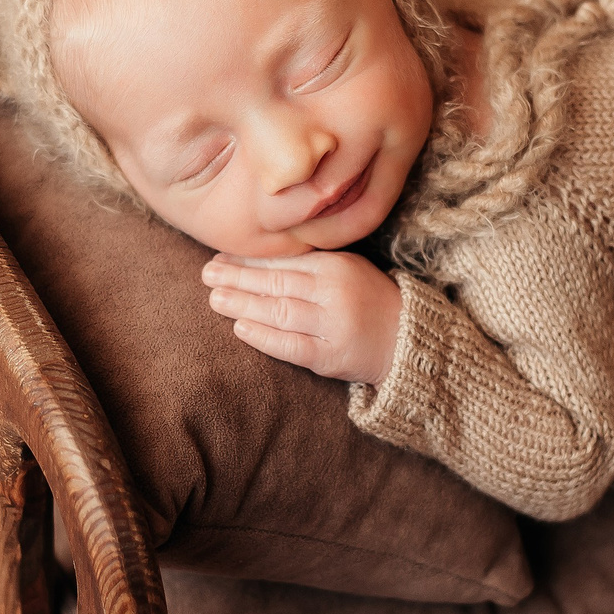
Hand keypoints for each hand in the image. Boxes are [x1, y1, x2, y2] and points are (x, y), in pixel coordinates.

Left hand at [202, 251, 401, 383]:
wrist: (407, 340)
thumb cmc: (368, 302)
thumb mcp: (346, 270)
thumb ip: (308, 264)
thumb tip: (253, 260)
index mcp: (336, 266)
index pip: (283, 260)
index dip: (249, 258)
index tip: (220, 256)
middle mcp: (334, 292)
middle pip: (276, 282)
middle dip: (238, 277)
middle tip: (207, 274)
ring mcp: (333, 325)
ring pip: (279, 311)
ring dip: (243, 304)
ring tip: (214, 298)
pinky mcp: (330, 357)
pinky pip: (290, 345)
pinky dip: (263, 337)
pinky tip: (240, 327)